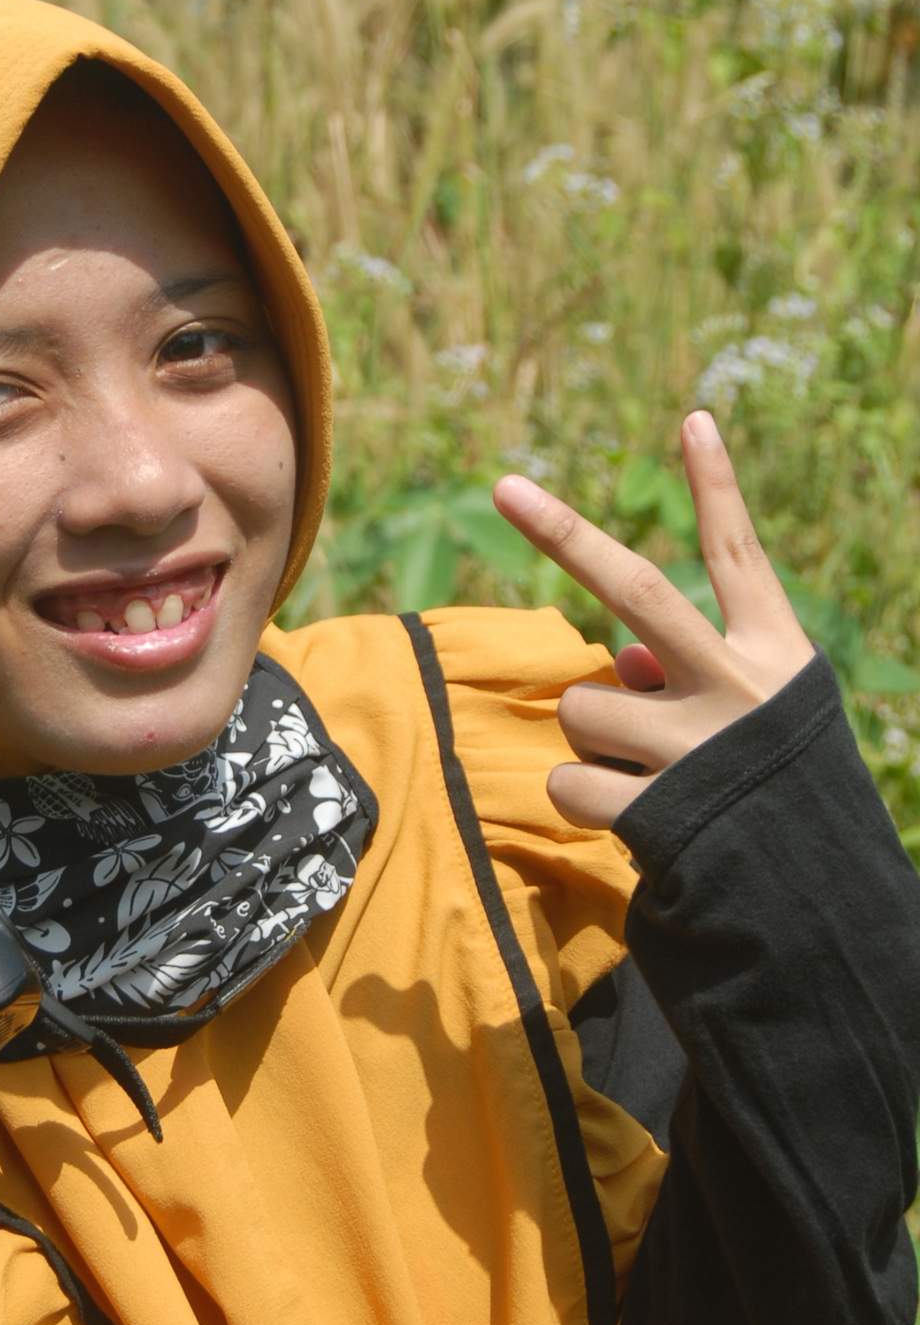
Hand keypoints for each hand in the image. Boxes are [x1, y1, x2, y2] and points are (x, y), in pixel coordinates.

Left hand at [492, 410, 814, 830]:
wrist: (819, 905)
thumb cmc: (776, 797)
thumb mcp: (761, 721)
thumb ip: (689, 676)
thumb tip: (617, 659)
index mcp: (776, 655)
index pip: (739, 556)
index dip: (716, 488)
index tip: (692, 419)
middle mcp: (738, 686)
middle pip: (634, 590)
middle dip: (563, 533)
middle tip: (504, 486)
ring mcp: (698, 746)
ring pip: (585, 707)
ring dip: (594, 741)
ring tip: (646, 776)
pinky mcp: (660, 809)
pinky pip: (568, 782)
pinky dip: (584, 800)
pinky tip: (634, 821)